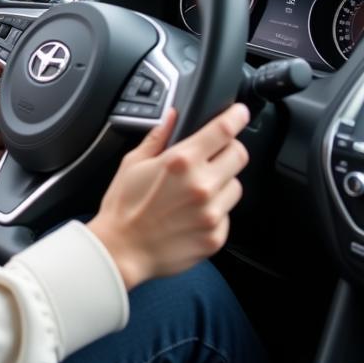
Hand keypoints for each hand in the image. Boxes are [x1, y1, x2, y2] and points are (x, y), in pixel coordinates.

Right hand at [87, 103, 250, 290]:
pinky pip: (227, 214)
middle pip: (239, 155)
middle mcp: (201, 185)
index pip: (222, 131)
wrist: (122, 250)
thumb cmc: (123, 206)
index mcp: (181, 162)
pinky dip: (215, 210)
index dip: (236, 117)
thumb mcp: (133, 163)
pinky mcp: (216, 236)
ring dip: (223, 182)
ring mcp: (212, 213)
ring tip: (196, 190)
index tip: (240, 112)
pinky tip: (192, 213)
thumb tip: (172, 117)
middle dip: (229, 150)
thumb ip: (158, 137)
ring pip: (236, 186)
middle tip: (213, 155)